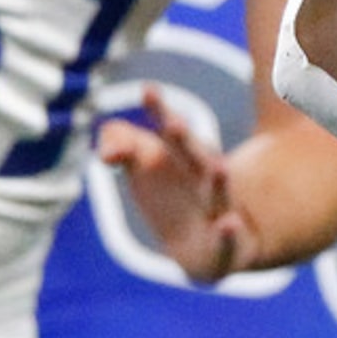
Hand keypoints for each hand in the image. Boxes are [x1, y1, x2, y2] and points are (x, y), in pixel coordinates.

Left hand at [94, 86, 254, 282]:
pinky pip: (228, 239)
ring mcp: (219, 210)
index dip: (159, 112)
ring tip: (221, 169)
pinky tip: (228, 224)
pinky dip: (229, 232)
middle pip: (195, 157)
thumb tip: (107, 152)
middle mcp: (205, 178)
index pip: (170, 131)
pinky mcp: (226, 244)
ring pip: (219, 195)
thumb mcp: (145, 165)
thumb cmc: (174, 196)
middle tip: (173, 125)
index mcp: (186, 156)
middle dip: (185, 142)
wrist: (209, 247)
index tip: (147, 91)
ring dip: (220, 183)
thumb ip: (120, 142)